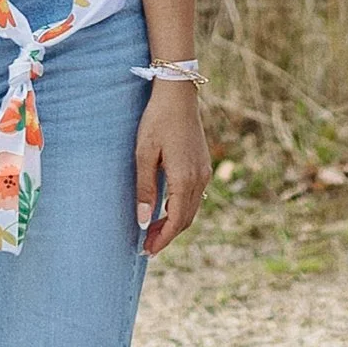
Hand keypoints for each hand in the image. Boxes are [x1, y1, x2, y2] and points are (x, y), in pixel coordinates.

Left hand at [135, 82, 211, 255]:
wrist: (178, 95)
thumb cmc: (156, 121)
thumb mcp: (144, 154)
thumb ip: (145, 189)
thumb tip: (144, 221)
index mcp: (184, 178)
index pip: (176, 221)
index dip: (163, 239)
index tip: (147, 251)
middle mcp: (199, 179)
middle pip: (186, 219)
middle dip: (167, 236)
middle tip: (147, 247)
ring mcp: (204, 172)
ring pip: (191, 209)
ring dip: (174, 224)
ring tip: (153, 233)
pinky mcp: (203, 165)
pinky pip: (194, 197)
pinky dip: (180, 210)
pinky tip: (165, 210)